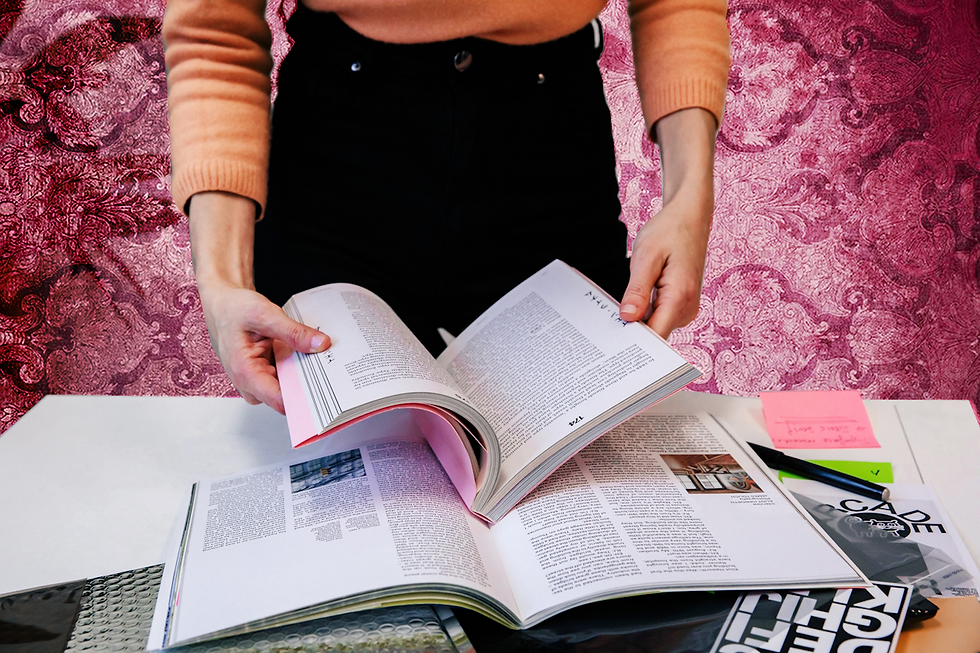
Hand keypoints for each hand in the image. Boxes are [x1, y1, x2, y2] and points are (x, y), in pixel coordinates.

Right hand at [188, 191, 329, 413]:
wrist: (222, 303)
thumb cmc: (233, 309)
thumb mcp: (265, 315)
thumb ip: (293, 332)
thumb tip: (321, 344)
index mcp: (245, 373)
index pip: (280, 401)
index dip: (305, 400)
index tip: (327, 392)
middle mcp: (249, 383)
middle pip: (287, 397)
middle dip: (308, 386)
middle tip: (329, 368)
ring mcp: (256, 381)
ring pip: (288, 389)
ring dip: (303, 376)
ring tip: (318, 358)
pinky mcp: (263, 375)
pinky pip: (285, 379)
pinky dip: (297, 369)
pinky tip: (306, 355)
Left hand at [619, 107, 716, 337]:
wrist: (689, 217)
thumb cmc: (669, 231)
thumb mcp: (646, 257)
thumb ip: (637, 290)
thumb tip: (628, 318)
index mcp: (680, 297)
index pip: (655, 336)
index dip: (633, 343)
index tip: (611, 345)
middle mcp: (687, 308)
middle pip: (655, 334)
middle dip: (631, 333)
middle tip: (604, 328)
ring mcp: (686, 308)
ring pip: (656, 327)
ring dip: (636, 323)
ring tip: (616, 313)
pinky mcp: (681, 305)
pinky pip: (659, 317)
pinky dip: (644, 314)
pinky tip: (630, 305)